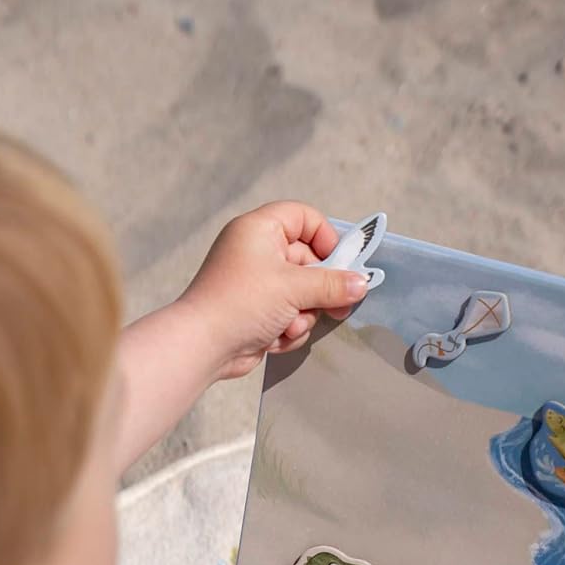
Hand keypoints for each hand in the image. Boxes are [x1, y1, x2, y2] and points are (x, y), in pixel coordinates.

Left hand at [179, 201, 368, 379]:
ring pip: (301, 294)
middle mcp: (256, 252)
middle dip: (319, 290)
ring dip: (302, 315)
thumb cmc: (241, 303)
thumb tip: (362, 283)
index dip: (326, 237)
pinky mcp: (257, 312)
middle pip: (308, 262)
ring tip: (288, 325)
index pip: (303, 218)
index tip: (343, 262)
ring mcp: (256, 284)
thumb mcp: (293, 288)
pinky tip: (274, 339)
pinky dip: (287, 329)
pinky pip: (288, 315)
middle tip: (339, 307)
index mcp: (259, 229)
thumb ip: (332, 284)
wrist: (203, 346)